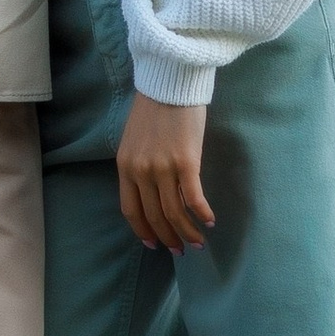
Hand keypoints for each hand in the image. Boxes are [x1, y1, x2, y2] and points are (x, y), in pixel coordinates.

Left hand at [116, 95, 213, 253]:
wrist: (169, 84)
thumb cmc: (153, 110)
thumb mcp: (134, 142)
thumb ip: (138, 167)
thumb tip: (152, 193)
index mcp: (125, 167)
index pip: (131, 210)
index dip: (143, 231)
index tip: (154, 244)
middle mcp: (141, 171)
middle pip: (154, 216)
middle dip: (168, 238)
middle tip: (180, 251)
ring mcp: (163, 168)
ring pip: (174, 212)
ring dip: (187, 232)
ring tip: (197, 243)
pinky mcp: (186, 162)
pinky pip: (193, 197)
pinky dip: (201, 213)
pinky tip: (209, 221)